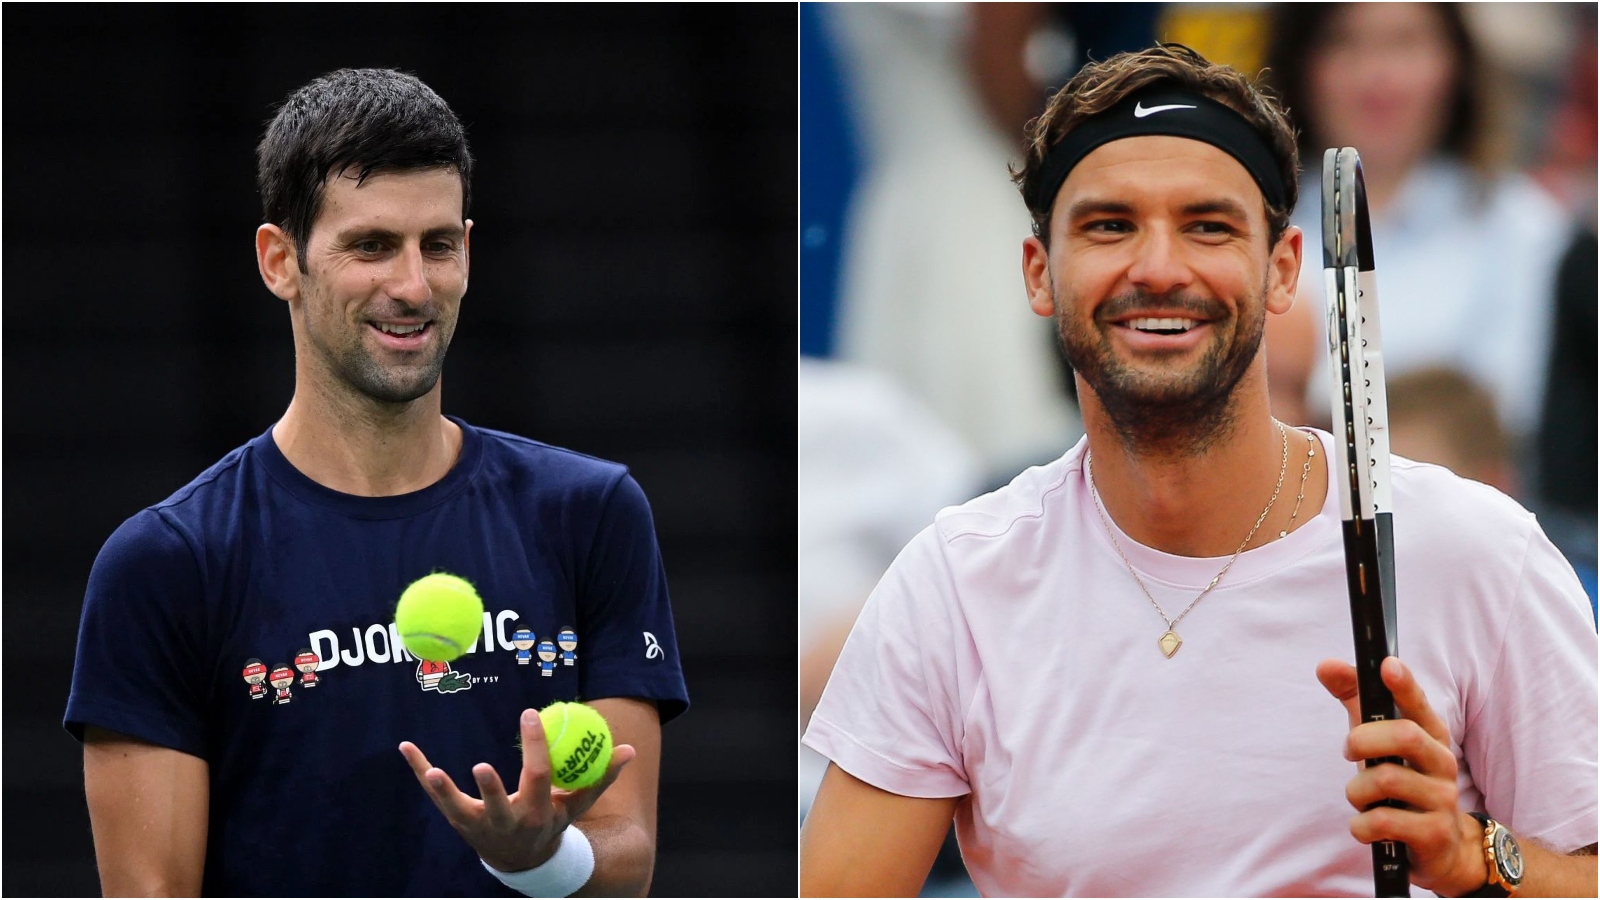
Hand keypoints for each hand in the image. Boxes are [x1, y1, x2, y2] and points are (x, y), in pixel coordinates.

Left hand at [399, 708, 636, 872]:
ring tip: (432, 769)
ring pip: (458, 807)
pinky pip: (436, 795)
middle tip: (481, 766)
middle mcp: (507, 821)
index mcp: (538, 812)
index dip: (534, 746)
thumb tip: (629, 750)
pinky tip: (406, 747)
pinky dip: (421, 770)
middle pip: (498, 805)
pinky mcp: (457, 820)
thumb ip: (601, 777)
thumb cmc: (552, 822)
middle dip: (490, 789)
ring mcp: (478, 824)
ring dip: (443, 789)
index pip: (537, 777)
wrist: (522, 862)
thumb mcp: (577, 805)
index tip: (529, 714)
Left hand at [1317, 656, 1485, 894]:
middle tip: (1350, 752)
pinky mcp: (1434, 834)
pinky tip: (1367, 826)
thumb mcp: (1378, 741)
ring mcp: (1442, 799)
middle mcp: (1442, 762)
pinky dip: (1361, 824)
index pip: (1419, 704)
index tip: (1388, 666)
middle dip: (1362, 740)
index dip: (1404, 685)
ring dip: (1356, 791)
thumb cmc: (1401, 782)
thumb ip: (1356, 701)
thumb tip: (1326, 665)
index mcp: (1431, 734)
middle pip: (1403, 735)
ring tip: (1361, 798)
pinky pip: (1382, 822)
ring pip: (1385, 780)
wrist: (1439, 845)